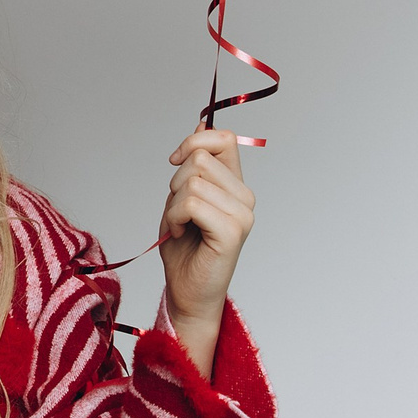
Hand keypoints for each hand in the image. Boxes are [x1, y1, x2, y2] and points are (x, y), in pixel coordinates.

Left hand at [158, 127, 254, 377]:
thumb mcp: (182, 197)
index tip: (175, 161)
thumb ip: (194, 164)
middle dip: (175, 183)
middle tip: (178, 213)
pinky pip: (192, 204)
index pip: (224, 138)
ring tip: (180, 225)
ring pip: (193, 181)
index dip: (195, 141)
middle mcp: (244, 197)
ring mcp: (242, 215)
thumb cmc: (184, 249)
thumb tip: (202, 123)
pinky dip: (175, 217)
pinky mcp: (232, 232)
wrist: (187, 293)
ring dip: (172, 204)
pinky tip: (180, 233)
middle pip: (200, 158)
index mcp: (235, 185)